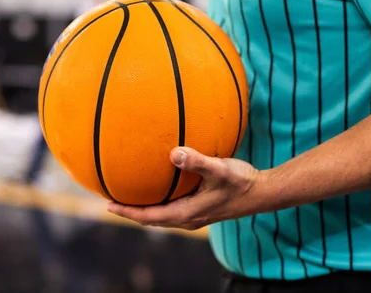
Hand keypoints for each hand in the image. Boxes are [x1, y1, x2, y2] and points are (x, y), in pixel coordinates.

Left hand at [107, 147, 263, 229]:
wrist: (262, 192)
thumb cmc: (241, 182)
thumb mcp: (219, 170)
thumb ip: (197, 162)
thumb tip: (173, 152)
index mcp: (187, 213)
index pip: (149, 217)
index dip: (128, 212)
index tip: (108, 205)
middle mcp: (188, 218)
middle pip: (151, 218)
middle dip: (130, 211)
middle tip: (111, 200)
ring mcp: (195, 215)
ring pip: (161, 215)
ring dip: (144, 208)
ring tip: (128, 196)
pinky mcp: (201, 208)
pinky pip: (172, 207)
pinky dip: (159, 201)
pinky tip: (158, 187)